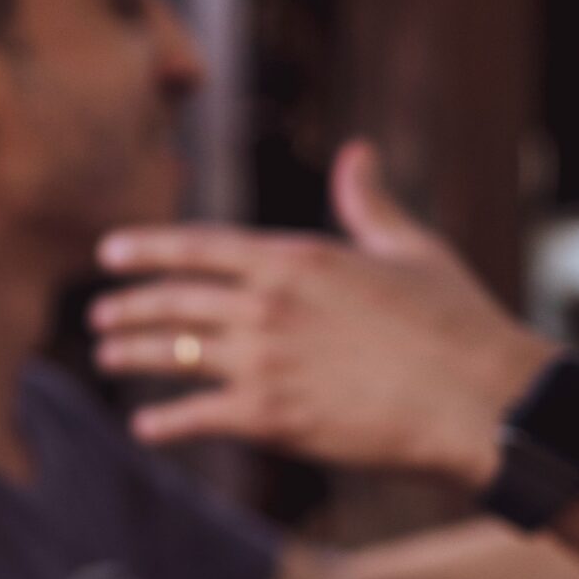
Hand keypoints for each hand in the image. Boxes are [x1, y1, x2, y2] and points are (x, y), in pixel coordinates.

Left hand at [93, 140, 553, 486]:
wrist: (479, 398)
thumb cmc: (455, 321)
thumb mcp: (410, 249)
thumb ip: (367, 203)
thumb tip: (356, 151)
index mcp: (295, 260)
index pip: (198, 246)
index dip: (147, 249)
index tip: (109, 252)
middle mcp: (267, 307)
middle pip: (174, 303)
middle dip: (129, 308)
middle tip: (100, 315)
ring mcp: (263, 363)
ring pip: (173, 356)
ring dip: (133, 355)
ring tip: (107, 356)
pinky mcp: (270, 417)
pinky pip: (197, 417)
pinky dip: (164, 423)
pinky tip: (144, 427)